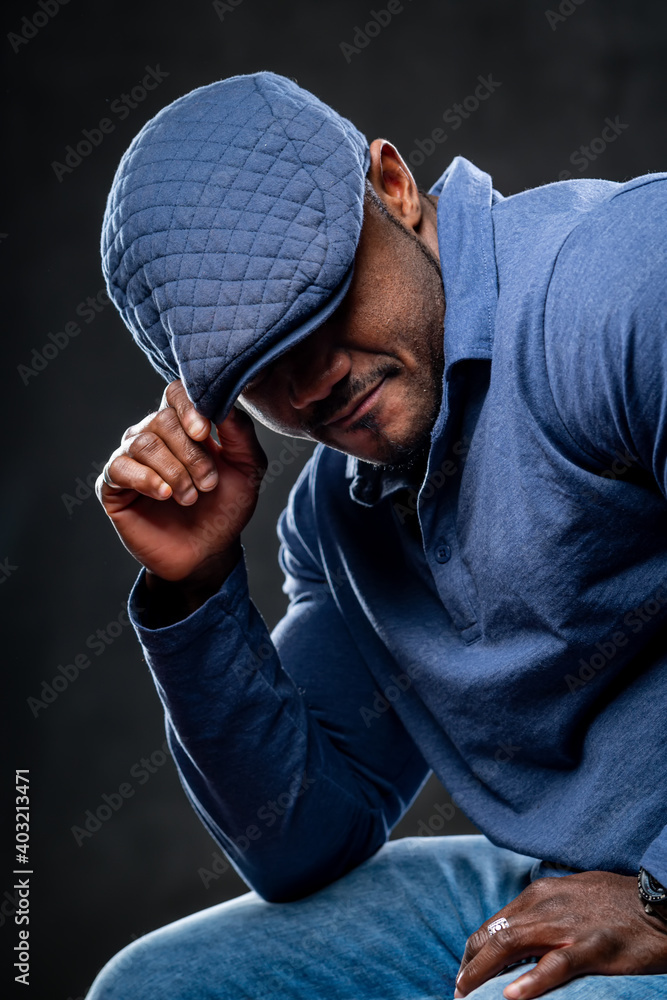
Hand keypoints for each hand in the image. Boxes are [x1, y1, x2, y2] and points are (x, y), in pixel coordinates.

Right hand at [95, 380, 266, 583]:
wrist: (208, 552)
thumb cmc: (226, 507)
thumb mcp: (247, 468)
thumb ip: (239, 433)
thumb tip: (225, 402)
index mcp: (183, 425)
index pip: (175, 393)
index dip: (188, 407)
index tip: (204, 432)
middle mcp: (153, 435)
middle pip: (161, 420)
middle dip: (190, 454)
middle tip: (209, 484)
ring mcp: (130, 459)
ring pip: (143, 443)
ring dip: (174, 471)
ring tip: (191, 498)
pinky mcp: (113, 485)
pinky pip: (120, 467)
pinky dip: (146, 479)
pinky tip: (165, 495)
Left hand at [454, 870, 666, 998]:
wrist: (658, 900)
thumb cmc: (617, 900)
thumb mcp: (572, 896)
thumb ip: (545, 912)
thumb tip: (520, 934)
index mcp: (540, 893)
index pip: (496, 923)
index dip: (476, 951)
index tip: (467, 973)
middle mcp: (546, 904)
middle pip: (495, 934)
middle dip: (472, 965)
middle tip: (459, 991)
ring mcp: (568, 925)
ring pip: (512, 944)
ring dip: (485, 972)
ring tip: (468, 994)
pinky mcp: (592, 946)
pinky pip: (555, 965)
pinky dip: (531, 980)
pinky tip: (512, 996)